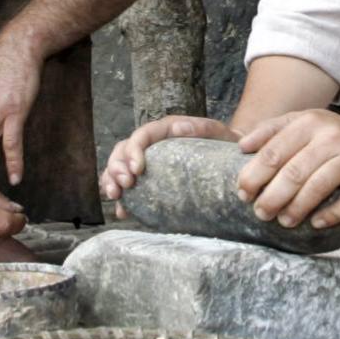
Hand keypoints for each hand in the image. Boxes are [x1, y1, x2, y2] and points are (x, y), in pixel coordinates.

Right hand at [99, 115, 237, 218]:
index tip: (136, 169)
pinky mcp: (147, 178)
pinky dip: (121, 197)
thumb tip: (178, 129)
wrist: (228, 156)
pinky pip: (126, 185)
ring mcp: (146, 160)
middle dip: (117, 167)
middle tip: (125, 185)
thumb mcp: (217, 132)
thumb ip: (201, 128)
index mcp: (164, 130)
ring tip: (115, 196)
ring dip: (111, 180)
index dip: (133, 150)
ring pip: (118, 166)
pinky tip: (123, 210)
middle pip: (122, 150)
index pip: (141, 135)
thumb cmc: (222, 142)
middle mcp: (151, 143)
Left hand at [235, 110, 339, 229]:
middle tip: (260, 213)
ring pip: (318, 186)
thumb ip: (271, 130)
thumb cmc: (331, 136)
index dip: (254, 174)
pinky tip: (316, 222)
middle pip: (294, 171)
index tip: (243, 192)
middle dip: (272, 196)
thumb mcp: (302, 122)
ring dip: (296, 208)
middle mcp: (332, 137)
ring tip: (283, 221)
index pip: (274, 151)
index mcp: (310, 122)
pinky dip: (331, 215)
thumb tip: (242, 147)